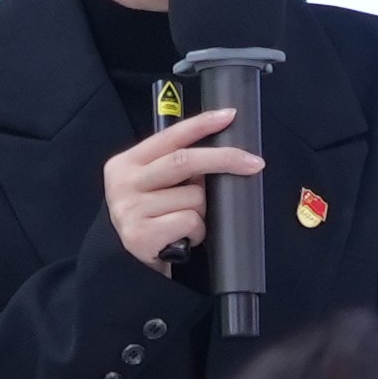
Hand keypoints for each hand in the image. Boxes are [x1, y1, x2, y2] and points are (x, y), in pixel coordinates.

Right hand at [102, 104, 260, 273]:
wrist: (128, 264)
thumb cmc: (152, 219)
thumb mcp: (154, 186)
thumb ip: (175, 167)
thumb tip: (221, 152)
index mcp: (126, 162)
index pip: (170, 137)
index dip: (202, 124)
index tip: (230, 115)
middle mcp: (123, 183)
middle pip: (184, 161)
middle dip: (225, 159)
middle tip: (254, 163)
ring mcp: (129, 209)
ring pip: (193, 197)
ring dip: (202, 212)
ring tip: (184, 222)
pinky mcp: (140, 234)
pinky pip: (190, 222)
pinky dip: (197, 232)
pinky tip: (182, 238)